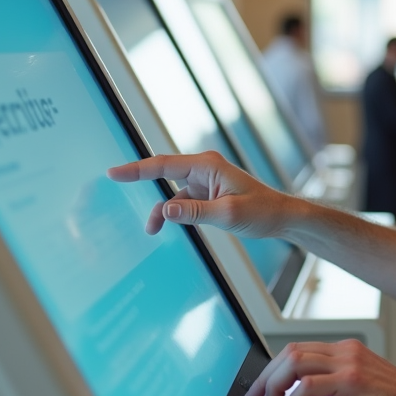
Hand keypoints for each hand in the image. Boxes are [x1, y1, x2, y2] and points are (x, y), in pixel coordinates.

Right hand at [107, 151, 297, 238]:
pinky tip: (165, 227)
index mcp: (208, 166)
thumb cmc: (262, 211)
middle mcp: (204, 170)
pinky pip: (182, 203)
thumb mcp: (228, 214)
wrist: (281, 218)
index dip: (137, 169)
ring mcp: (205, 182)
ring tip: (152, 230)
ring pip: (172, 194)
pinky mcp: (207, 196)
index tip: (113, 172)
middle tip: (113, 182)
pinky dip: (173, 214)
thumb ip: (195, 212)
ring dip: (161, 211)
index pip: (164, 165)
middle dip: (141, 181)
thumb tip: (166, 210)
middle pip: (163, 174)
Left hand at [242, 340, 395, 395]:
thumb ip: (334, 382)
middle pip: (290, 352)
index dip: (273, 370)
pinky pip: (307, 387)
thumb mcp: (358, 387)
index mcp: (347, 350)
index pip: (298, 349)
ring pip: (294, 363)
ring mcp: (348, 363)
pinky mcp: (350, 380)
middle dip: (265, 379)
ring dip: (274, 389)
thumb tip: (304, 392)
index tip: (261, 390)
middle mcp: (346, 351)